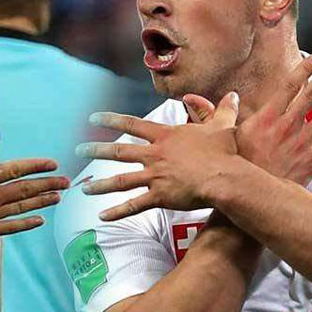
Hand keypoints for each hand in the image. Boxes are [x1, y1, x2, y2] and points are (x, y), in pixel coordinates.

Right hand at [0, 128, 69, 252]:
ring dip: (42, 201)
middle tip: (67, 181)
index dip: (35, 165)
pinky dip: (27, 223)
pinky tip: (40, 221)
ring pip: (22, 206)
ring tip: (59, 197)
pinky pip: (12, 227)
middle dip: (48, 183)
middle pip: (25, 187)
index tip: (52, 163)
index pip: (15, 169)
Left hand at [78, 92, 240, 219]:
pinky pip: (134, 206)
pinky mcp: (160, 197)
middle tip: (78, 150)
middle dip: (96, 150)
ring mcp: (155, 176)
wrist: (225, 177)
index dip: (111, 120)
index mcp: (165, 136)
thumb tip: (233, 94)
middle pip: (119, 151)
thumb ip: (222, 110)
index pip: (132, 124)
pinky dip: (117, 212)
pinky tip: (102, 217)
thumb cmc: (224, 152)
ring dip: (100, 184)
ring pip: (120, 180)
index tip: (93, 118)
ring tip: (83, 188)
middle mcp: (155, 155)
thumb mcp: (222, 126)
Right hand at [183, 53, 311, 184]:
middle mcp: (285, 127)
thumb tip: (201, 97)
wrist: (244, 197)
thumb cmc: (230, 168)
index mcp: (265, 118)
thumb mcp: (219, 138)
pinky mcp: (311, 162)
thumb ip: (213, 115)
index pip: (288, 87)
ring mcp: (300, 144)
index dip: (304, 70)